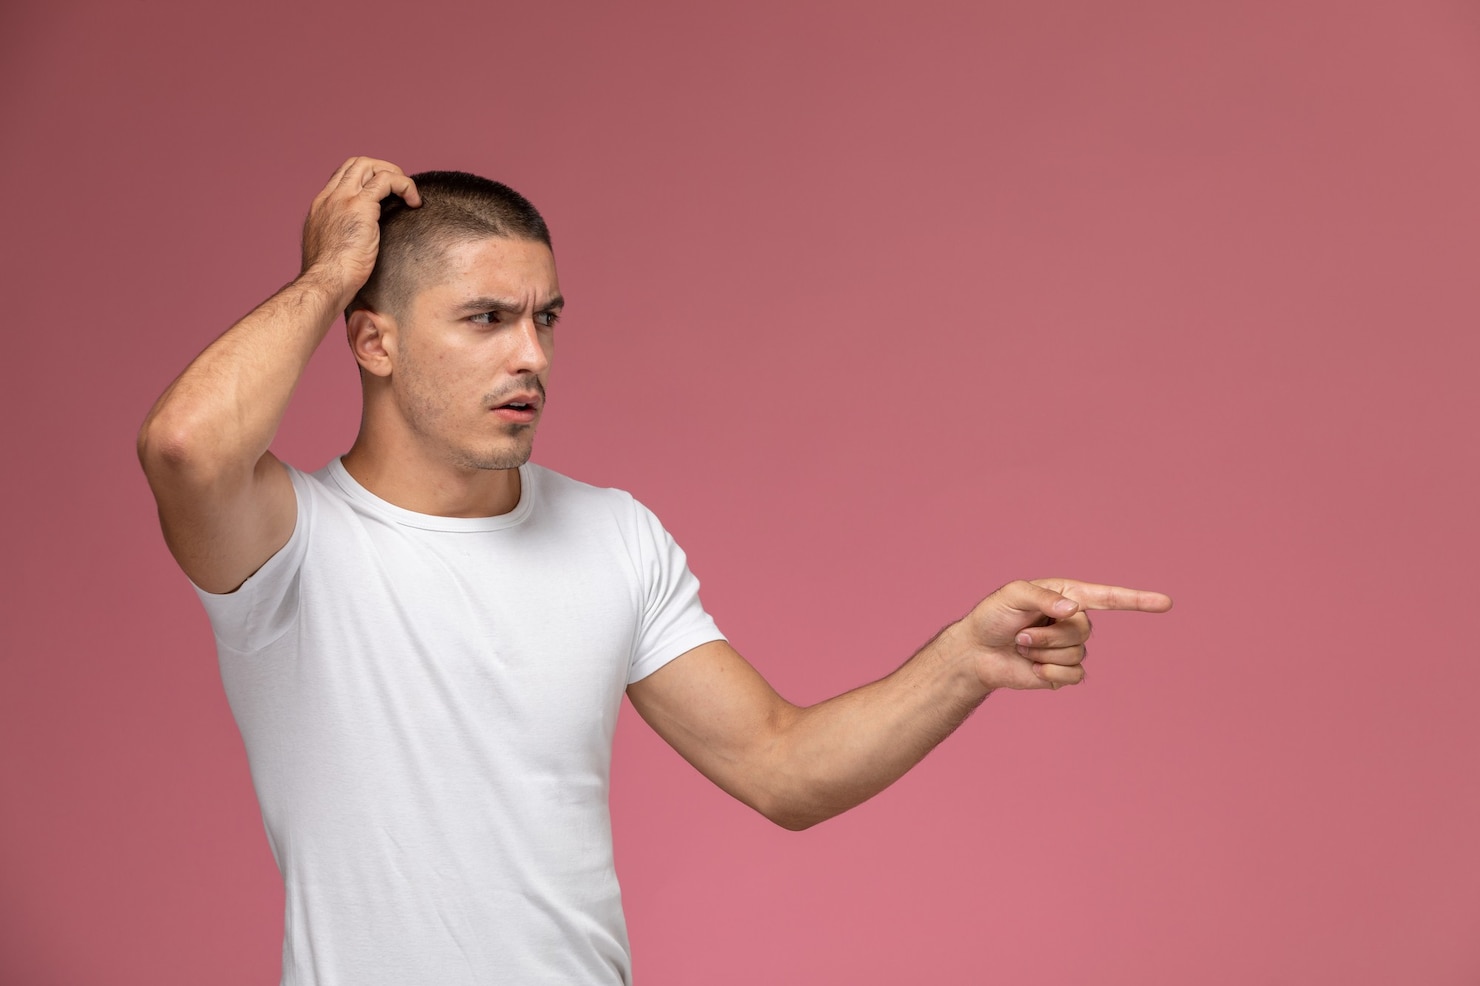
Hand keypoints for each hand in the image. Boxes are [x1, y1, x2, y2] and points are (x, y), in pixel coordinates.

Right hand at [299, 156, 420, 303]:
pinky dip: (404, 185)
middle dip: (381, 170)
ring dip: (393, 174)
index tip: (384, 196)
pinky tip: (415, 203)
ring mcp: (342, 199)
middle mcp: (329, 198)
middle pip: (355, 164)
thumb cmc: (330, 280)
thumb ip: (340, 240)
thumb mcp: (330, 252)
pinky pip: (386, 180)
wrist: (324, 284)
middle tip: (399, 190)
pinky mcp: (359, 206)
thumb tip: (355, 245)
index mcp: (321, 207)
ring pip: (369, 165)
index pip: (343, 178)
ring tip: (409, 194)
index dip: (366, 180)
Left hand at [960, 578, 1171, 691]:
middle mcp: (1073, 620)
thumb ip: (1042, 597)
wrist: (977, 652)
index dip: (1138, 600)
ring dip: (1044, 653)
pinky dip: (1049, 673)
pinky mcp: (1063, 671)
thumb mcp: (1012, 595)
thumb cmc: (993, 616)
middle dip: (1049, 636)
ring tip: (1022, 647)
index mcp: (1067, 596)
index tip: (1166, 603)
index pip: (1109, 598)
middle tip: (1022, 635)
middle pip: (1083, 631)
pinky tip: (1033, 668)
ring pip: (1076, 654)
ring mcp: (1069, 647)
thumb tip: (1072, 611)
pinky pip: (1073, 675)